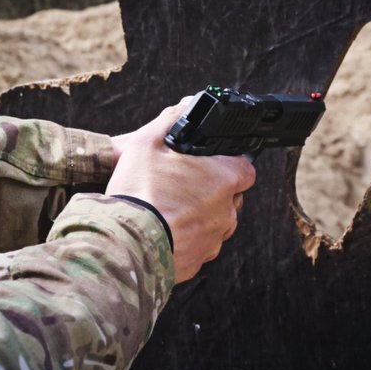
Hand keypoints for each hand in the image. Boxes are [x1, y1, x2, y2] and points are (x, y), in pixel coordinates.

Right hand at [108, 99, 255, 281]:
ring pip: (215, 223)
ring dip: (199, 216)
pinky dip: (185, 239)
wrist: (125, 243)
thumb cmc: (139, 192)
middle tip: (181, 184)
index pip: (245, 168)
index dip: (229, 164)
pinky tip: (163, 231)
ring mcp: (214, 240)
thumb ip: (170, 121)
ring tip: (168, 209)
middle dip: (211, 190)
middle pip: (229, 196)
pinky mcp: (198, 262)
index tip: (210, 165)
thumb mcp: (147, 143)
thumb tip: (185, 107)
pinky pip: (198, 246)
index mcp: (224, 179)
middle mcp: (227, 211)